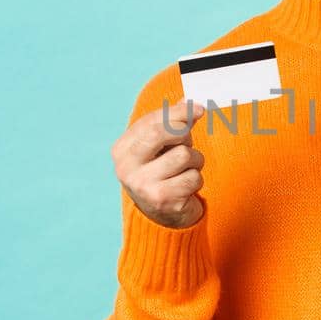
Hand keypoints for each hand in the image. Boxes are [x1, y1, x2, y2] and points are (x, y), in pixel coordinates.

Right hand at [111, 98, 207, 227]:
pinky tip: (186, 187)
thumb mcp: (161, 146)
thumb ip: (172, 123)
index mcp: (122, 149)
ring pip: (184, 155)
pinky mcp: (162, 200)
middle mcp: (126, 168)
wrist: (162, 216)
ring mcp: (142, 185)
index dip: (178, 112)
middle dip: (184, 134)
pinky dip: (196, 179)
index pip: (151, 121)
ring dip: (195, 161)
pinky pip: (193, 177)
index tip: (198, 108)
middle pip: (162, 133)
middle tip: (188, 143)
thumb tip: (190, 103)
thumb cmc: (162, 172)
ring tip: (186, 170)